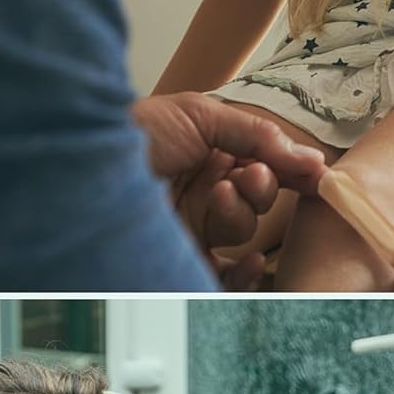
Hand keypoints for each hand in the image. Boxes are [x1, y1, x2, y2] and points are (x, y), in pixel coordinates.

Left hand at [131, 92, 326, 286]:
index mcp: (211, 153)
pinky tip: (249, 263)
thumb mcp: (200, 114)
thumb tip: (311, 159)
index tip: (313, 174)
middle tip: (247, 177)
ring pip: (243, 233)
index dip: (290, 170)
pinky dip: (244, 275)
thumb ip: (258, 134)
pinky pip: (224, 278)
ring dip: (240, 215)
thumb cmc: (131, 131)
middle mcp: (204, 189)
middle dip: (261, 188)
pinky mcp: (180, 258)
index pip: (265, 166)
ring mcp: (192, 224)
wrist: (80, 163)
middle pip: (259, 201)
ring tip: (216, 197)